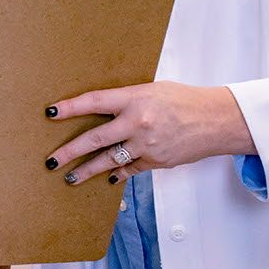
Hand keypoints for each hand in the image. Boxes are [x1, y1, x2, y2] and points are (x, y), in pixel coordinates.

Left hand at [46, 82, 256, 184]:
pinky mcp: (156, 161)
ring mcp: (146, 145)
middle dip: (69, 151)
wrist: (217, 120)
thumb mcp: (152, 90)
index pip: (94, 102)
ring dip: (87, 170)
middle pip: (95, 139)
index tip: (50, 113)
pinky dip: (117, 173)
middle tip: (51, 161)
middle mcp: (137, 123)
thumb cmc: (184, 100)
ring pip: (109, 160)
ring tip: (70, 177)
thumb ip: (126, 100)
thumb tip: (99, 109)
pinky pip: (129, 169)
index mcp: (135, 99)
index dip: (70, 108)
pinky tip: (106, 177)